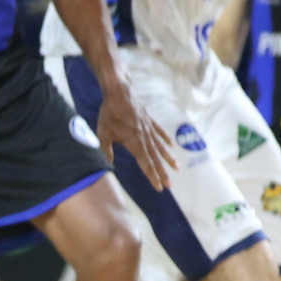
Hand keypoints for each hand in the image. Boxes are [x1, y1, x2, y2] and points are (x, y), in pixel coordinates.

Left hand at [96, 75, 176, 191]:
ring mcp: (149, 128)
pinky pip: (160, 132)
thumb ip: (107, 151)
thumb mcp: (103, 134)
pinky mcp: (149, 120)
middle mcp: (145, 138)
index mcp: (134, 143)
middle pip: (155, 159)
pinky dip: (166, 140)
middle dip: (162, 173)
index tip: (159, 188)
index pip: (145, 164)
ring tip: (177, 168)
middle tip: (169, 185)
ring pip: (161, 147)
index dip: (152, 177)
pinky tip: (172, 146)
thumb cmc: (109, 113)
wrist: (120, 92)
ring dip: (168, 159)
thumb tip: (108, 165)